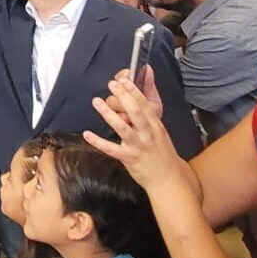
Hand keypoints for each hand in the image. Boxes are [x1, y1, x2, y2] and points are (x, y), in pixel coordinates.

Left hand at [86, 76, 183, 190]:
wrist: (169, 178)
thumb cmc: (162, 153)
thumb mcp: (160, 130)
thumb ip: (149, 114)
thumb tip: (143, 97)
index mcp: (155, 125)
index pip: (145, 105)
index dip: (134, 91)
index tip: (125, 79)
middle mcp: (147, 134)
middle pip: (135, 112)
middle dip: (123, 96)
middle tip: (112, 84)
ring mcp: (138, 146)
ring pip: (122, 128)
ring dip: (109, 114)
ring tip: (97, 102)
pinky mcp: (130, 159)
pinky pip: (112, 149)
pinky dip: (98, 142)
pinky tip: (88, 134)